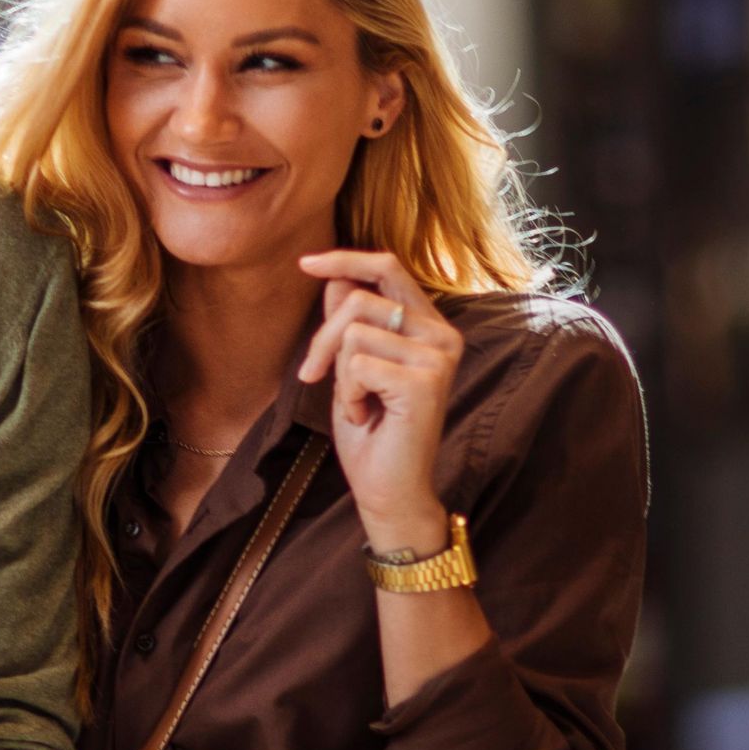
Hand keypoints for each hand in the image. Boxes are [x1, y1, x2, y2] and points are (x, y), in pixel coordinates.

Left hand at [295, 249, 460, 552]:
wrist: (389, 490)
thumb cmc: (372, 432)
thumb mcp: (352, 368)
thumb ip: (352, 322)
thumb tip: (337, 279)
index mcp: (431, 327)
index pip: (388, 268)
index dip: (345, 260)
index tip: (305, 263)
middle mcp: (442, 336)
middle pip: (362, 297)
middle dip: (323, 337)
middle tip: (312, 374)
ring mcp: (438, 357)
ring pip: (355, 332)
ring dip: (340, 374)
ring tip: (359, 404)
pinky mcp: (425, 381)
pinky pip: (358, 364)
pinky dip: (349, 393)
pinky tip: (367, 416)